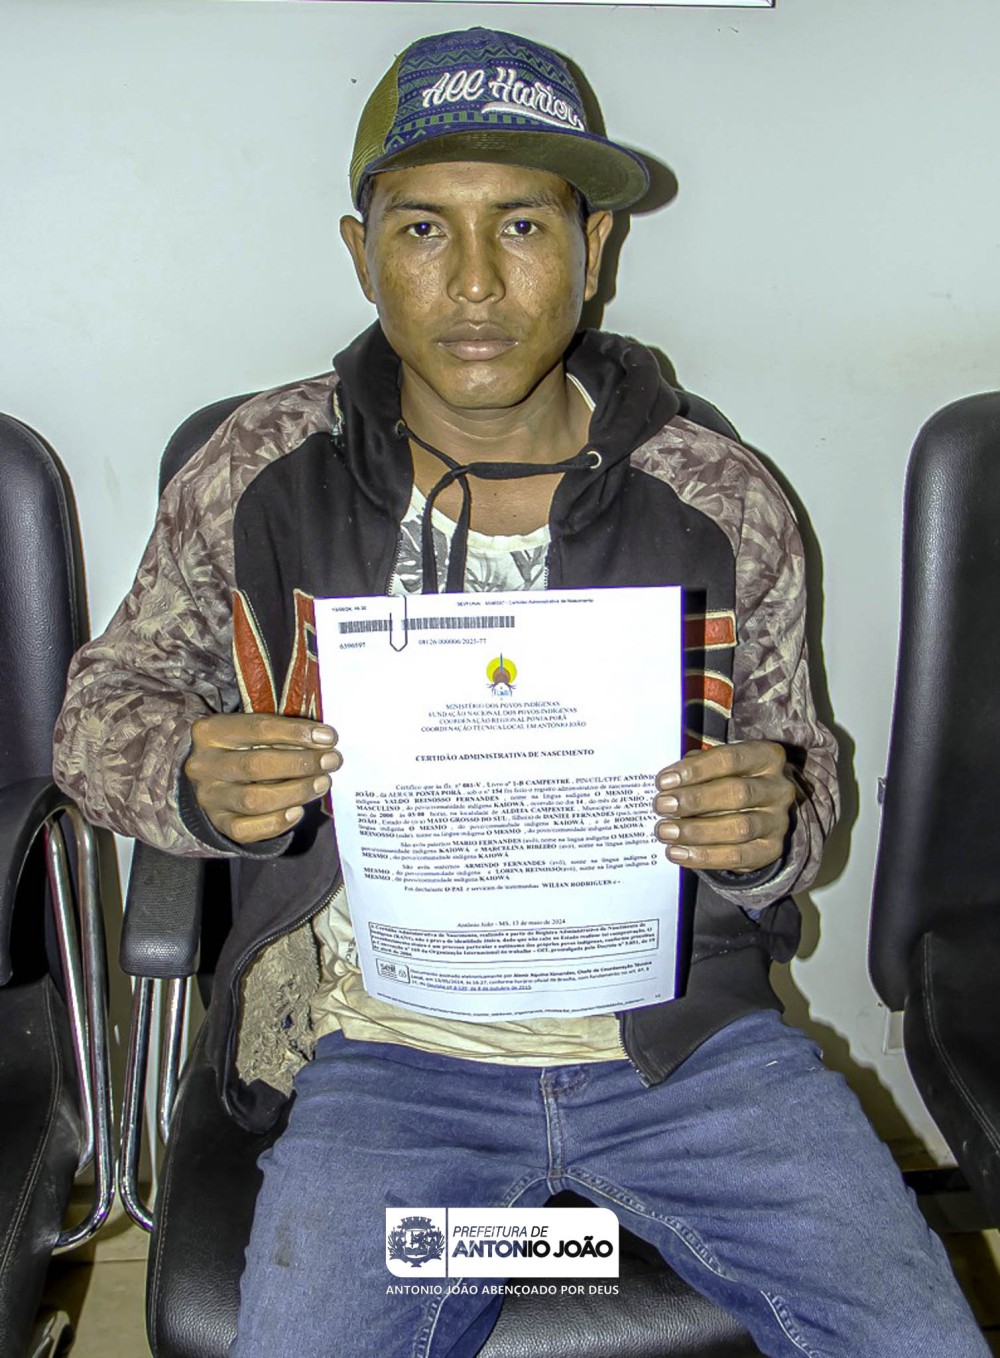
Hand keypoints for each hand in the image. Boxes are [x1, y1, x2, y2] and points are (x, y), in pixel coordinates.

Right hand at [184, 713, 341, 843]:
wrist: (215, 777)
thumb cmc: (245, 747)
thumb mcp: (255, 732)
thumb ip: (282, 734)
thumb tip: (323, 742)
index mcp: (211, 731)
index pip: (258, 728)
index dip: (296, 732)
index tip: (328, 737)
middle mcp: (203, 764)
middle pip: (256, 766)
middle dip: (300, 764)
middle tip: (331, 761)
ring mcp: (208, 797)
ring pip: (254, 800)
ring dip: (296, 792)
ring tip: (322, 783)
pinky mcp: (218, 822)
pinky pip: (247, 829)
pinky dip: (276, 822)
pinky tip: (298, 811)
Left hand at [653, 740, 794, 872]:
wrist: (755, 811)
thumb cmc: (726, 780)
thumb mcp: (714, 766)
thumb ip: (695, 768)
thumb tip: (667, 784)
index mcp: (766, 757)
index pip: (730, 758)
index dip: (695, 770)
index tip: (663, 782)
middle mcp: (778, 788)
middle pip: (737, 793)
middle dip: (694, 800)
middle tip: (661, 806)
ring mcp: (778, 821)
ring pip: (739, 828)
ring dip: (696, 831)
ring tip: (665, 831)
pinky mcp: (771, 850)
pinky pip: (737, 856)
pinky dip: (703, 856)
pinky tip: (678, 852)